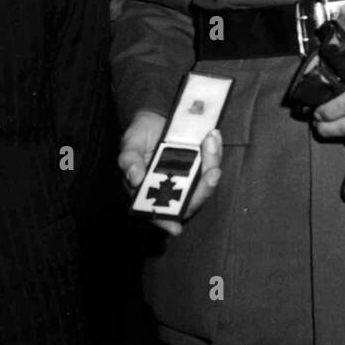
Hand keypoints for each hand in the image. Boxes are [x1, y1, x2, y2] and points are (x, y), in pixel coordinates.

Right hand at [118, 110, 222, 236]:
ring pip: (205, 184)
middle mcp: (171, 190)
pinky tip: (213, 136)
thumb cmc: (139, 136)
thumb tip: (134, 178)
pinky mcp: (201, 164)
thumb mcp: (130, 144)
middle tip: (212, 171)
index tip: (175, 228)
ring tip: (211, 142)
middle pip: (189, 202)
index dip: (166, 223)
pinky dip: (215, 152)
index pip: (157, 213)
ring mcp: (188, 178)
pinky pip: (211, 164)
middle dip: (203, 190)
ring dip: (212, 164)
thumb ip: (129, 160)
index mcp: (148, 192)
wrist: (156, 116)